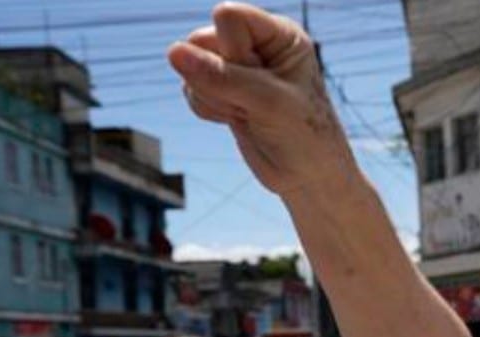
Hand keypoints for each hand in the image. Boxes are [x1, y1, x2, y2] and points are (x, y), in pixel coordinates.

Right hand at [168, 3, 358, 197]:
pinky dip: (208, 108)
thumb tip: (172, 52)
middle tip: (253, 103)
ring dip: (214, 96)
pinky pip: (189, 89)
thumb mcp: (268, 103)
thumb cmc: (304, 135)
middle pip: (202, 39)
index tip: (261, 78)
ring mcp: (235, 67)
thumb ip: (221, 77)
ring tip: (248, 113)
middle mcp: (256, 44)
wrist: (307, 176)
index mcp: (279, 33)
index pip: (228, 16)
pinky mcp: (220, 90)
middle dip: (219, 76)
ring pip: (190, 64)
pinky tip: (236, 119)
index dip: (232, 49)